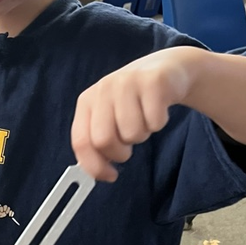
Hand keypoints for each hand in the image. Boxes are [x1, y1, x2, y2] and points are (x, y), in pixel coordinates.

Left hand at [72, 49, 197, 180]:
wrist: (164, 69)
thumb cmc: (132, 100)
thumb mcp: (108, 116)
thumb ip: (97, 141)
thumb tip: (95, 173)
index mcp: (87, 101)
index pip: (81, 141)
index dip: (94, 165)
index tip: (109, 175)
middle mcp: (103, 89)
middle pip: (104, 140)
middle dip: (120, 153)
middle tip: (128, 144)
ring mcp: (127, 83)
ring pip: (133, 134)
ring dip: (142, 135)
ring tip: (143, 119)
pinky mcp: (153, 83)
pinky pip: (155, 122)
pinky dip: (158, 123)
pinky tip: (156, 109)